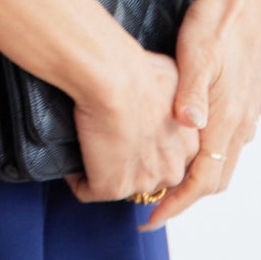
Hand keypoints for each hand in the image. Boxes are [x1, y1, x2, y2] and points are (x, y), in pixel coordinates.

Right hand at [64, 42, 200, 204]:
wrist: (116, 78)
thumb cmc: (141, 70)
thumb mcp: (175, 79)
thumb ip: (180, 100)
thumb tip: (168, 98)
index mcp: (190, 146)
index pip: (169, 157)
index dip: (146, 145)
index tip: (129, 130)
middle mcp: (171, 170)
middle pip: (148, 176)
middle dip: (129, 164)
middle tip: (107, 138)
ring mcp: (142, 182)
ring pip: (121, 184)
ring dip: (102, 170)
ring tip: (86, 145)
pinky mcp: (111, 188)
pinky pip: (87, 190)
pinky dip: (75, 176)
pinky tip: (70, 155)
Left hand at [135, 0, 260, 231]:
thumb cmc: (216, 20)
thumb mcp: (198, 53)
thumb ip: (192, 92)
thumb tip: (190, 126)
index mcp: (228, 116)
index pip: (203, 180)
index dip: (177, 204)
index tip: (150, 219)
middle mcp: (242, 120)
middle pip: (215, 178)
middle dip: (184, 198)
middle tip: (151, 205)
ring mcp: (248, 109)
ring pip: (223, 160)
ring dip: (196, 177)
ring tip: (164, 179)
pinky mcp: (246, 96)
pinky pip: (228, 140)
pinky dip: (206, 155)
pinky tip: (187, 143)